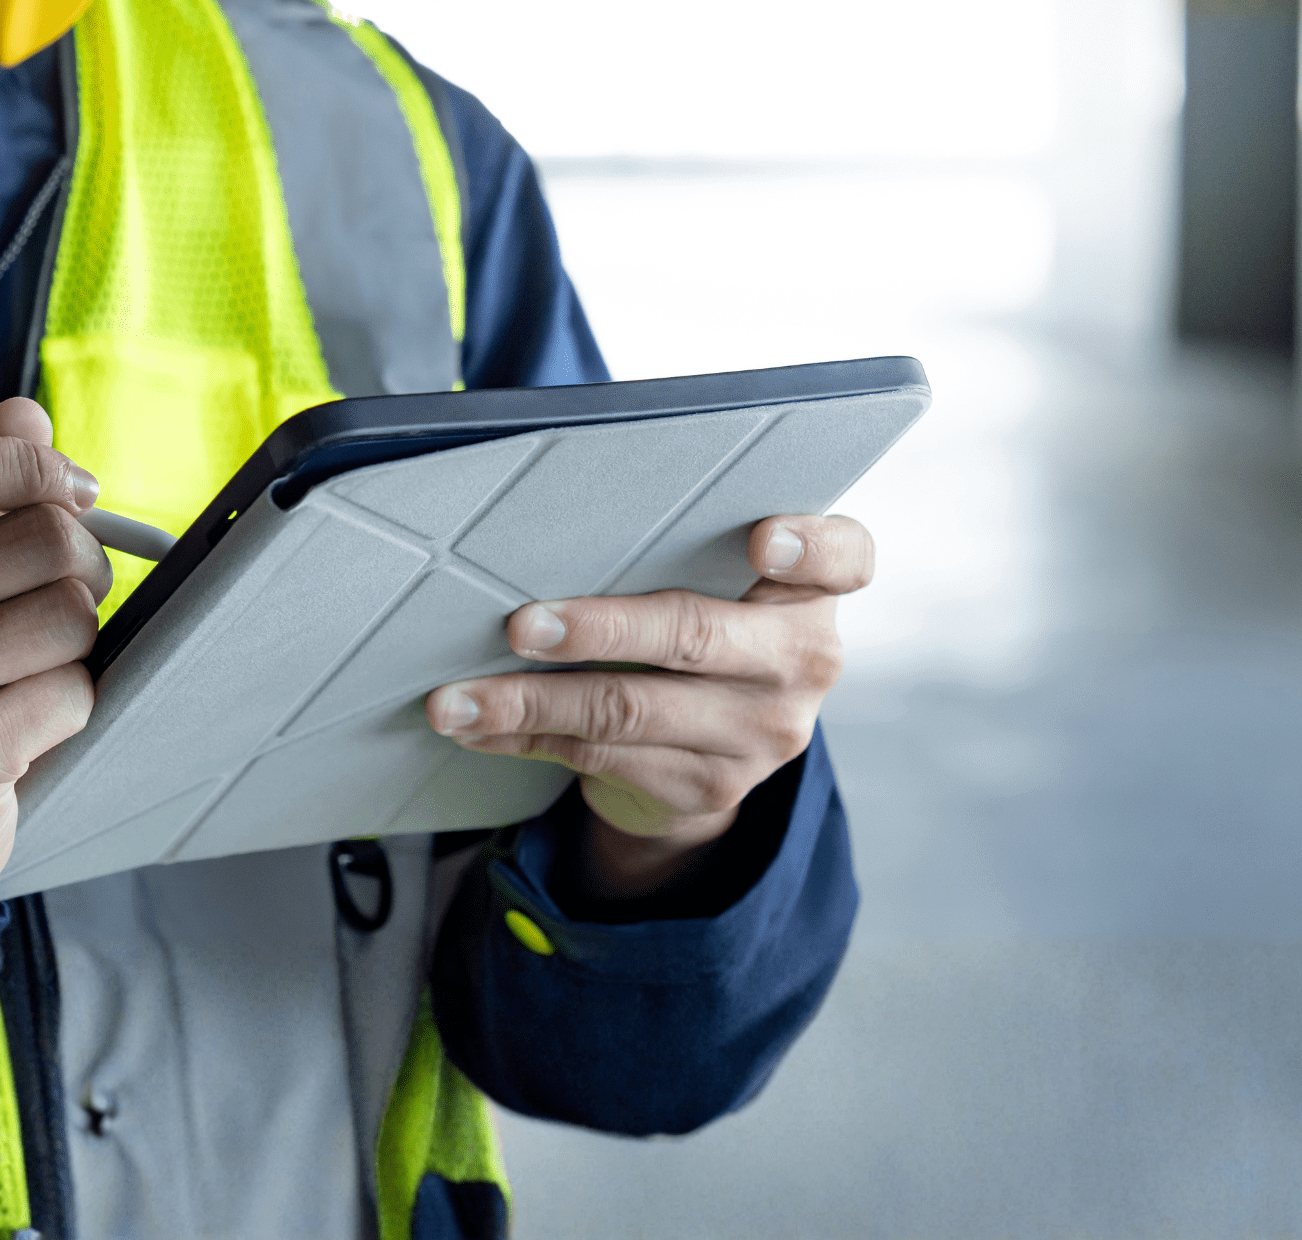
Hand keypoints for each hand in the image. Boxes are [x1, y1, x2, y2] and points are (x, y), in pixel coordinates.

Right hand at [0, 397, 110, 907]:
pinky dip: (69, 708)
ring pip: (70, 613)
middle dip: (82, 566)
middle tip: (58, 600)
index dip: (37, 467)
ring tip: (27, 669)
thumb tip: (25, 412)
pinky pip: (73, 692)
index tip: (74, 492)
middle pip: (42, 535)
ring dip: (76, 644)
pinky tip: (21, 725)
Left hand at [424, 514, 873, 901]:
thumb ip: (674, 544)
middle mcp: (802, 662)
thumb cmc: (695, 615)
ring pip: (629, 711)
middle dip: (599, 630)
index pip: (847, 556)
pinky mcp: (712, 787)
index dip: (810, 546)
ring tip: (454, 699)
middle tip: (520, 624)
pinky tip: (477, 726)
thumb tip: (548, 513)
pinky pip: (601, 757)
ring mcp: (762, 735)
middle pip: (697, 636)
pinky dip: (527, 738)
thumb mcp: (707, 577)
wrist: (714, 742)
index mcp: (811, 590)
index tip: (763, 540)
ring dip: (528, 702)